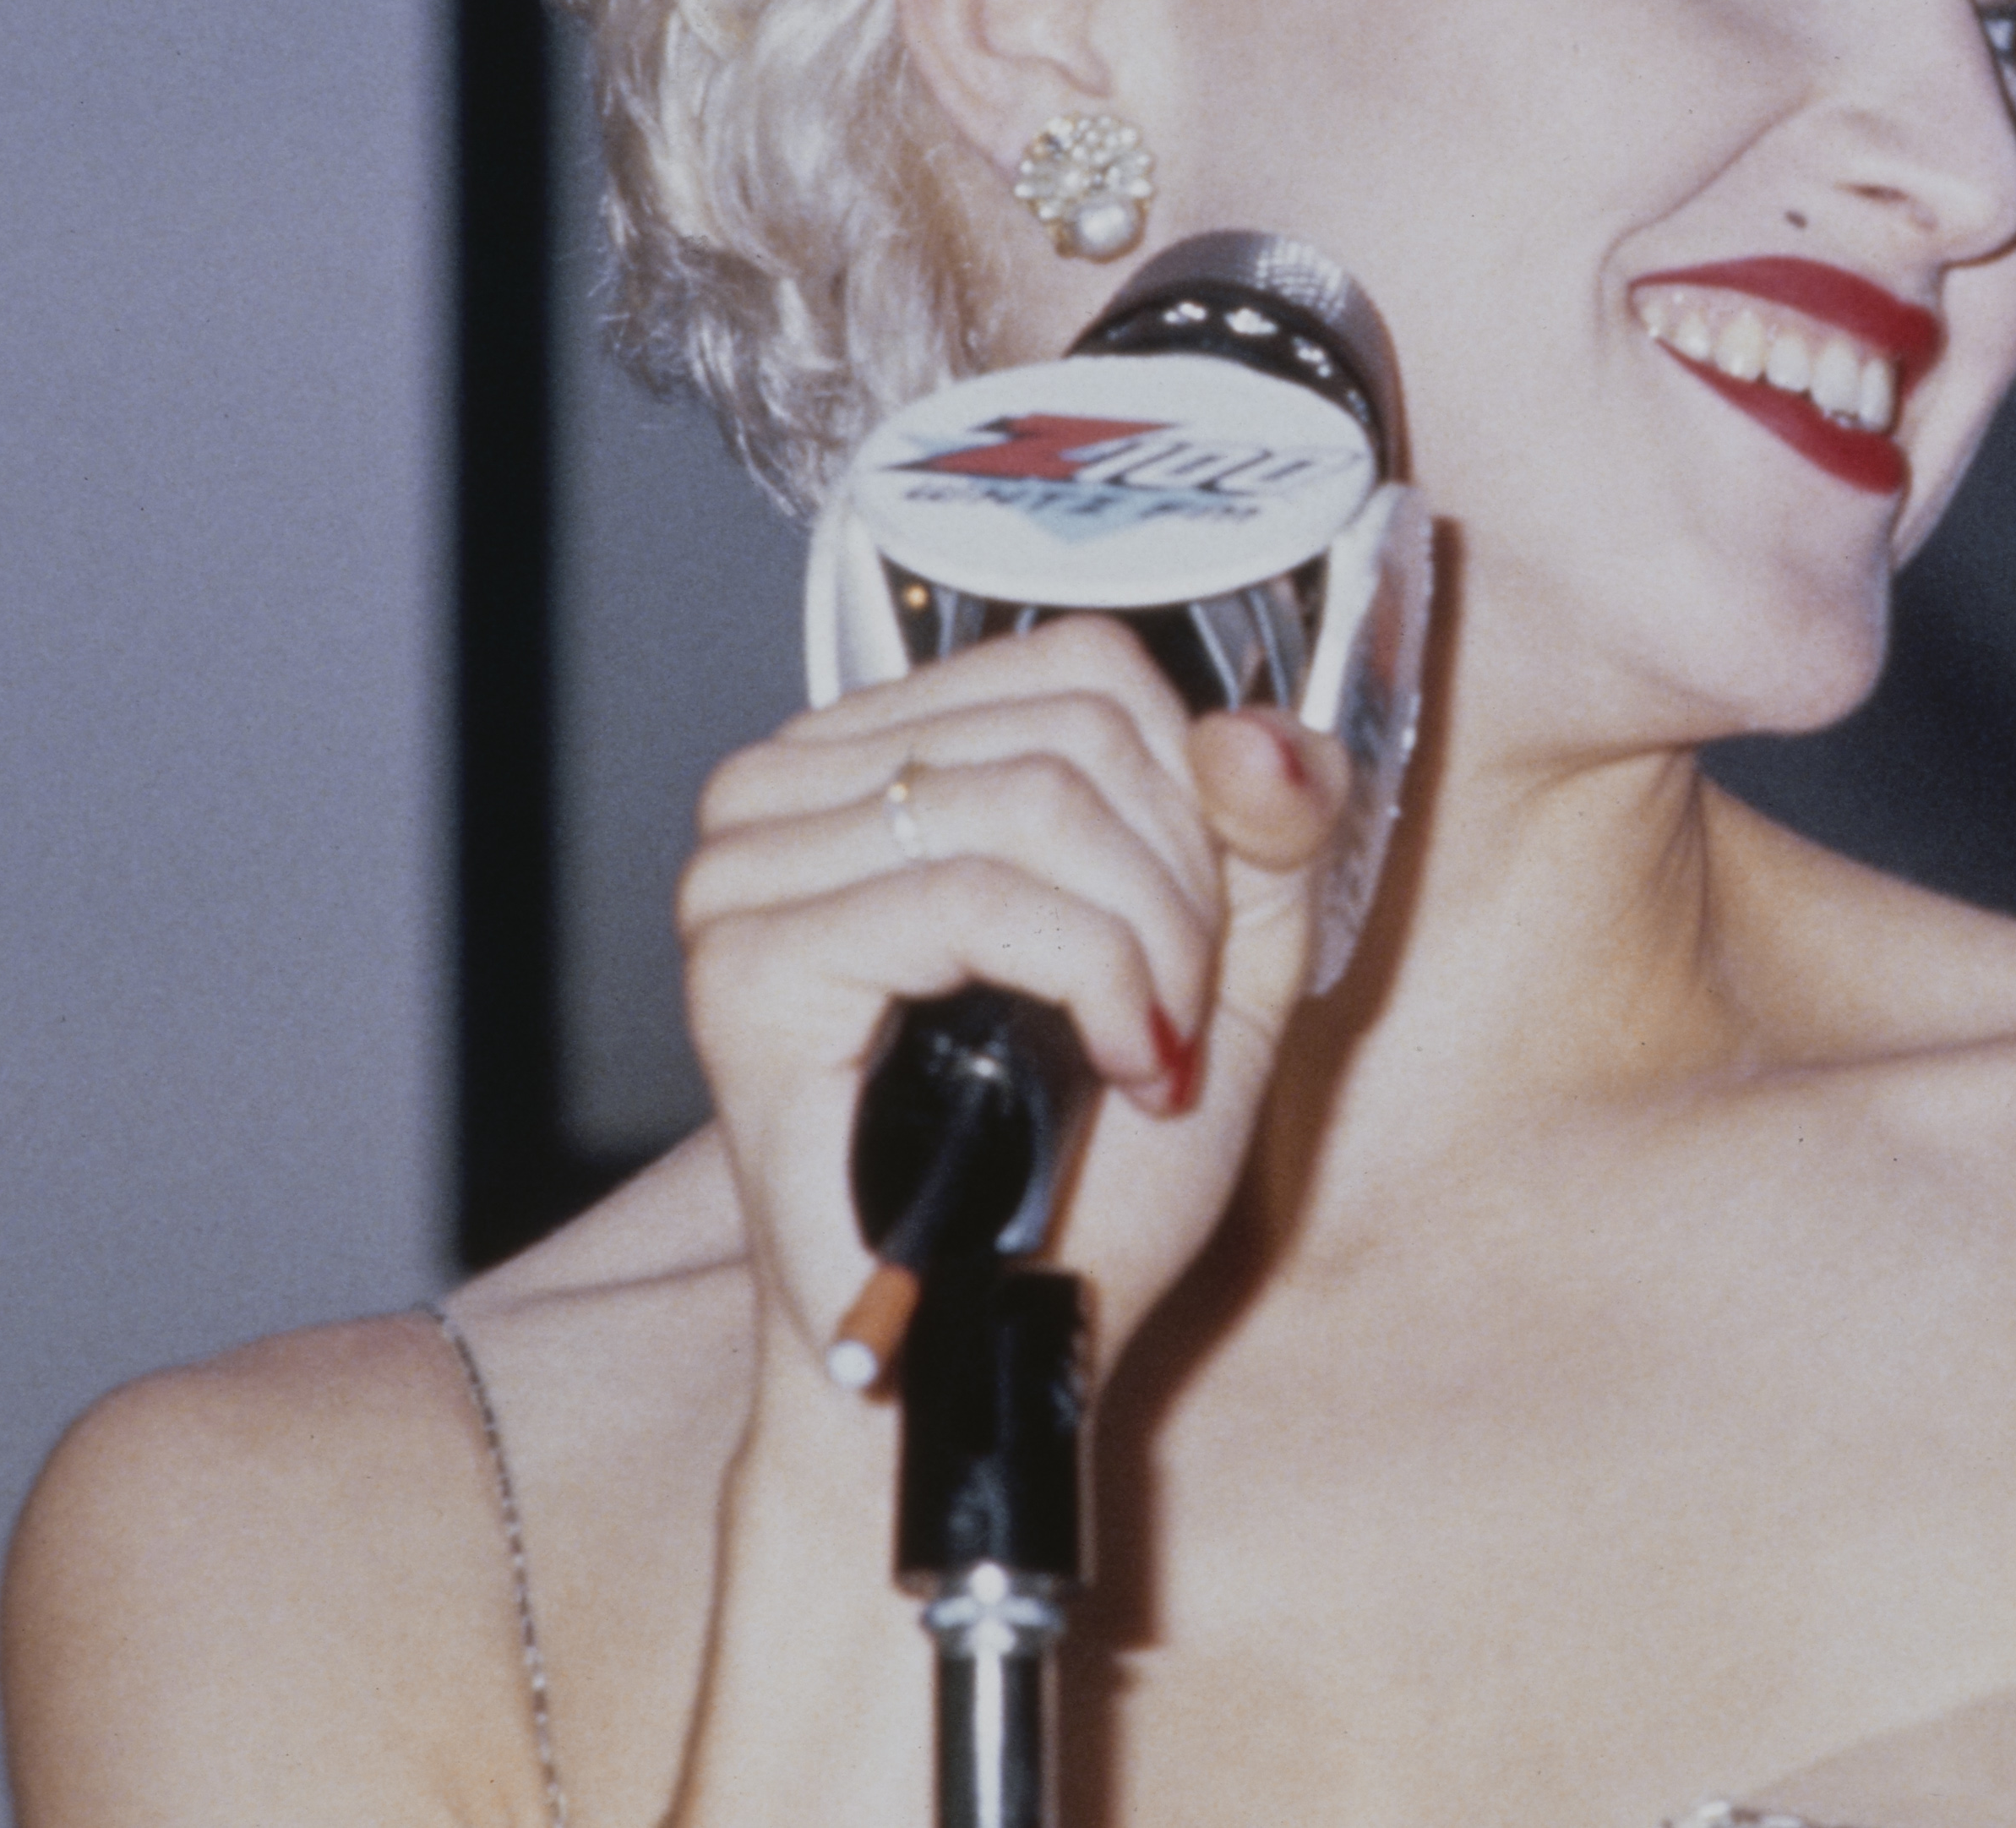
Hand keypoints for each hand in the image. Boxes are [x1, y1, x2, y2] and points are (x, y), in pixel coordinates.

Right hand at [678, 616, 1355, 1408]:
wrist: (991, 1348)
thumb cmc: (1083, 1176)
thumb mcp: (1224, 970)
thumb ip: (1267, 834)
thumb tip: (1258, 731)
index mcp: (882, 760)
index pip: (1083, 668)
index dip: (1191, 796)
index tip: (1199, 939)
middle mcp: (789, 788)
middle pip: (1073, 728)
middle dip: (1179, 884)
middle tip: (1175, 1017)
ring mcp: (748, 868)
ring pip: (1037, 798)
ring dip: (1149, 941)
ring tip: (1145, 1050)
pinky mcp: (749, 961)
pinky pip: (978, 897)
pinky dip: (1097, 978)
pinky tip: (1117, 1064)